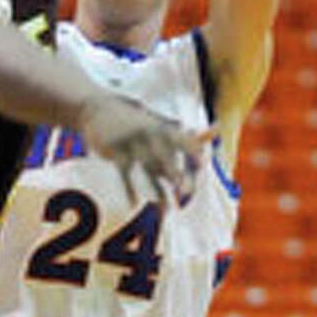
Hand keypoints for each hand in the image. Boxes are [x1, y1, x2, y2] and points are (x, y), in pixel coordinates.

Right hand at [80, 94, 210, 202]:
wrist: (98, 108)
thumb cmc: (138, 121)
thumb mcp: (161, 125)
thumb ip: (189, 134)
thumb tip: (218, 129)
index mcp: (164, 128)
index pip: (182, 140)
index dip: (192, 150)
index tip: (202, 164)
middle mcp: (149, 134)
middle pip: (165, 156)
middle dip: (175, 173)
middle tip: (186, 192)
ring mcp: (131, 142)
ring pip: (147, 168)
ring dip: (157, 189)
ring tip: (167, 209)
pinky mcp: (115, 151)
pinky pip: (123, 173)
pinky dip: (128, 189)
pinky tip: (133, 204)